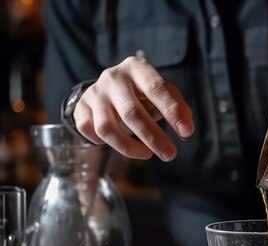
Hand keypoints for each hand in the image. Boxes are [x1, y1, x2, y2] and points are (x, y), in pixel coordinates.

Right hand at [73, 56, 194, 160]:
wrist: (111, 86)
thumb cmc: (145, 92)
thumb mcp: (164, 92)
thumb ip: (179, 108)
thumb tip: (186, 130)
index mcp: (137, 68)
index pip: (156, 89)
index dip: (172, 112)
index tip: (187, 133)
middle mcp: (113, 77)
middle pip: (132, 112)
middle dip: (153, 137)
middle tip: (169, 155)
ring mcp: (95, 92)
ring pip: (107, 127)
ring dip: (129, 147)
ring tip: (147, 154)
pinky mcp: (81, 107)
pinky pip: (89, 131)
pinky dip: (103, 143)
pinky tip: (119, 144)